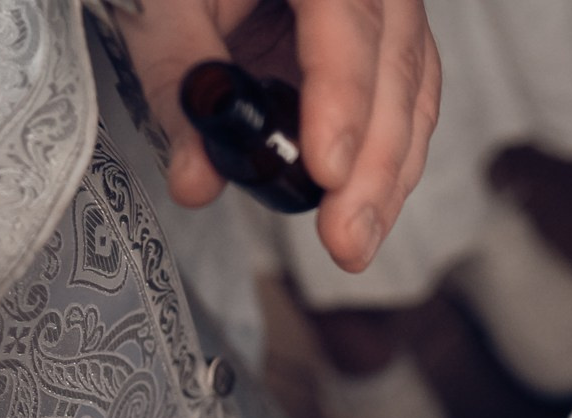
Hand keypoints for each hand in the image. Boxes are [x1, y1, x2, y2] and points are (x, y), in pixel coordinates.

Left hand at [113, 0, 441, 272]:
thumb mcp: (159, 2)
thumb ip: (181, 81)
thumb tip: (196, 177)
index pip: (349, 19)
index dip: (343, 98)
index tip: (325, 170)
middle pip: (397, 67)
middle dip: (374, 166)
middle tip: (345, 238)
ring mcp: (387, 6)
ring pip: (412, 93)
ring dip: (387, 177)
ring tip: (354, 240)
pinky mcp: (383, 41)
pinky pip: (406, 101)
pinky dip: (387, 160)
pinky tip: (365, 207)